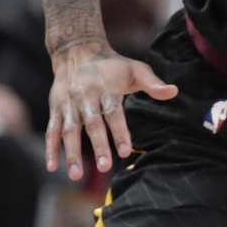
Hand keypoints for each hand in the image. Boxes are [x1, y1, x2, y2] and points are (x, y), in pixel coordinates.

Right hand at [46, 43, 176, 178]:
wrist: (77, 51)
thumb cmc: (112, 65)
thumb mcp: (135, 69)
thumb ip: (153, 83)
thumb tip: (174, 92)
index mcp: (106, 87)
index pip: (113, 112)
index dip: (119, 131)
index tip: (125, 150)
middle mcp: (85, 96)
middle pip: (92, 124)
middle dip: (98, 146)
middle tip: (105, 166)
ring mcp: (68, 104)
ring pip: (69, 130)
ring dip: (71, 153)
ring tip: (77, 175)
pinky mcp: (56, 109)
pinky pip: (52, 130)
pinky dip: (51, 148)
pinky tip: (52, 166)